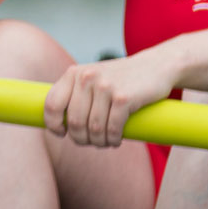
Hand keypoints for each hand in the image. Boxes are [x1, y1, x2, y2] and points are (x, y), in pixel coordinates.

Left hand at [41, 51, 176, 147]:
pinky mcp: (124, 98)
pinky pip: (112, 128)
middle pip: (74, 122)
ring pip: (94, 128)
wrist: (156, 66)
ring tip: (105, 142)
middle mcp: (86, 78)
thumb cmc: (120, 78)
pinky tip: (116, 140)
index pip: (52, 104)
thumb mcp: (92, 78)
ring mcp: (105, 87)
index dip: (53, 124)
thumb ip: (75, 93)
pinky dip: (113, 139)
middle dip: (80, 138)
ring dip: (99, 142)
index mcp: (74, 73)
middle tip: (90, 142)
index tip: (62, 134)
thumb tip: (58, 122)